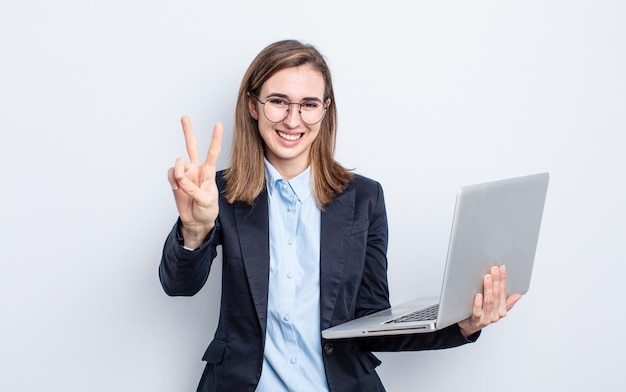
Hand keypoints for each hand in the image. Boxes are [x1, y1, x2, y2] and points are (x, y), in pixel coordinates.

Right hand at [167, 116, 222, 248]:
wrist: (197, 221)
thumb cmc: (207, 210)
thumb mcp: (207, 201)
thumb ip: (194, 189)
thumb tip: (181, 179)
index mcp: (209, 171)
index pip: (213, 152)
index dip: (215, 138)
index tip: (218, 124)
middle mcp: (197, 169)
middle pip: (191, 146)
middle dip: (188, 131)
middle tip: (185, 117)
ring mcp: (185, 174)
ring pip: (178, 161)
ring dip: (178, 170)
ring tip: (180, 182)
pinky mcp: (176, 180)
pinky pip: (171, 174)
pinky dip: (172, 179)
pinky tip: (176, 187)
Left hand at [458, 265, 521, 336]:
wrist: (468, 327)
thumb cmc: (481, 315)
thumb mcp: (495, 309)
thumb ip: (506, 302)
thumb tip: (518, 295)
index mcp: (501, 310)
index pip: (503, 292)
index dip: (503, 279)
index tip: (501, 268)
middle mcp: (495, 315)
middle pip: (497, 295)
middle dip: (496, 281)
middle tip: (494, 269)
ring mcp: (485, 318)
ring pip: (489, 302)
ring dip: (489, 288)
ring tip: (487, 277)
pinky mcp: (475, 321)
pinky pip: (477, 312)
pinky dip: (478, 303)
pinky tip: (478, 295)